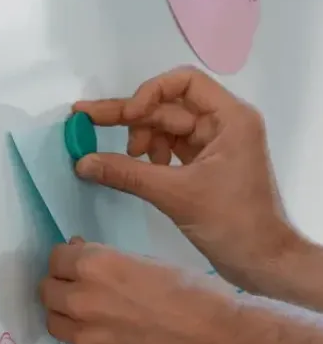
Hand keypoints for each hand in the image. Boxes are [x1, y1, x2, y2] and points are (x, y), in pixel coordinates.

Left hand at [40, 239, 239, 343]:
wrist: (225, 343)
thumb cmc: (193, 293)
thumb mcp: (146, 262)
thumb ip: (104, 261)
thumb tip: (76, 253)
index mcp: (93, 267)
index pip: (55, 260)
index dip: (67, 263)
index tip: (76, 270)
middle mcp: (80, 302)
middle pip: (47, 293)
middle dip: (62, 290)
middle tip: (84, 297)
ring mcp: (86, 343)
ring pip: (58, 326)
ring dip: (72, 322)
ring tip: (103, 325)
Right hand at [73, 66, 298, 296]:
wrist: (261, 261)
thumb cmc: (231, 222)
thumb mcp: (175, 194)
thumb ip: (126, 174)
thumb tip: (82, 162)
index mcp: (230, 118)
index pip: (184, 82)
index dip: (150, 93)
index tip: (126, 117)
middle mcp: (223, 123)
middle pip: (168, 106)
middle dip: (130, 117)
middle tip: (86, 120)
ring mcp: (214, 144)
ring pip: (166, 127)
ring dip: (141, 139)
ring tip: (129, 160)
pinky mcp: (205, 164)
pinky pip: (171, 148)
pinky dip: (151, 156)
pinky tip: (140, 168)